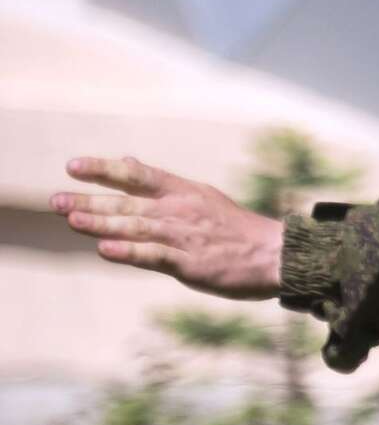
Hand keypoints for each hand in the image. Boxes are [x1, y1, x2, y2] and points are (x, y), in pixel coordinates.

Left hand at [51, 157, 284, 299]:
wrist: (277, 256)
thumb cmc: (238, 231)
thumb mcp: (202, 197)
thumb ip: (162, 186)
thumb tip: (128, 161)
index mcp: (185, 192)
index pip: (138, 174)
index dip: (105, 169)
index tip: (73, 166)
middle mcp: (181, 210)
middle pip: (128, 203)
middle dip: (89, 202)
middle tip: (55, 201)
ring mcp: (185, 236)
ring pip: (135, 227)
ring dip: (101, 224)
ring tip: (71, 220)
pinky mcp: (191, 263)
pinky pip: (154, 256)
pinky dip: (129, 252)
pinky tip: (105, 250)